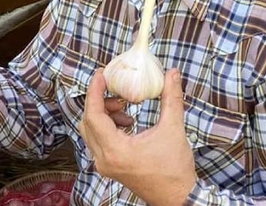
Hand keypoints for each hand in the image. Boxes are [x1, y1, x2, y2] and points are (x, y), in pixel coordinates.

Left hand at [79, 68, 195, 205]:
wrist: (177, 197)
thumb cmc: (175, 168)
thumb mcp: (174, 129)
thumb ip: (172, 99)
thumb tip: (172, 73)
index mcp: (116, 150)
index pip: (93, 115)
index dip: (94, 92)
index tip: (100, 75)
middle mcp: (104, 159)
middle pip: (88, 122)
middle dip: (99, 102)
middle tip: (114, 89)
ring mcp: (104, 165)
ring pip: (91, 132)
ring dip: (103, 115)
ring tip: (125, 108)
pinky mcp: (109, 167)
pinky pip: (97, 141)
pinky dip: (106, 127)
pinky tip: (127, 122)